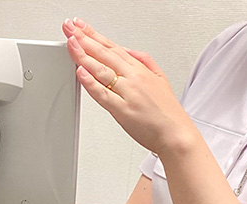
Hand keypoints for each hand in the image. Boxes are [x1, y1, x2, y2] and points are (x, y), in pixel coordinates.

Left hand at [61, 18, 202, 158]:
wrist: (177, 134)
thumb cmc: (167, 111)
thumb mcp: (160, 78)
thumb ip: (144, 61)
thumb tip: (128, 51)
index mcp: (139, 69)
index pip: (112, 47)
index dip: (93, 35)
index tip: (79, 26)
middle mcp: (133, 78)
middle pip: (104, 54)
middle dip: (84, 39)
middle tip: (69, 28)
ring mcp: (128, 93)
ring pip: (101, 70)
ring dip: (83, 55)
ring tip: (70, 43)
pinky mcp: (123, 110)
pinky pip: (103, 94)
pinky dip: (91, 83)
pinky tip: (80, 72)